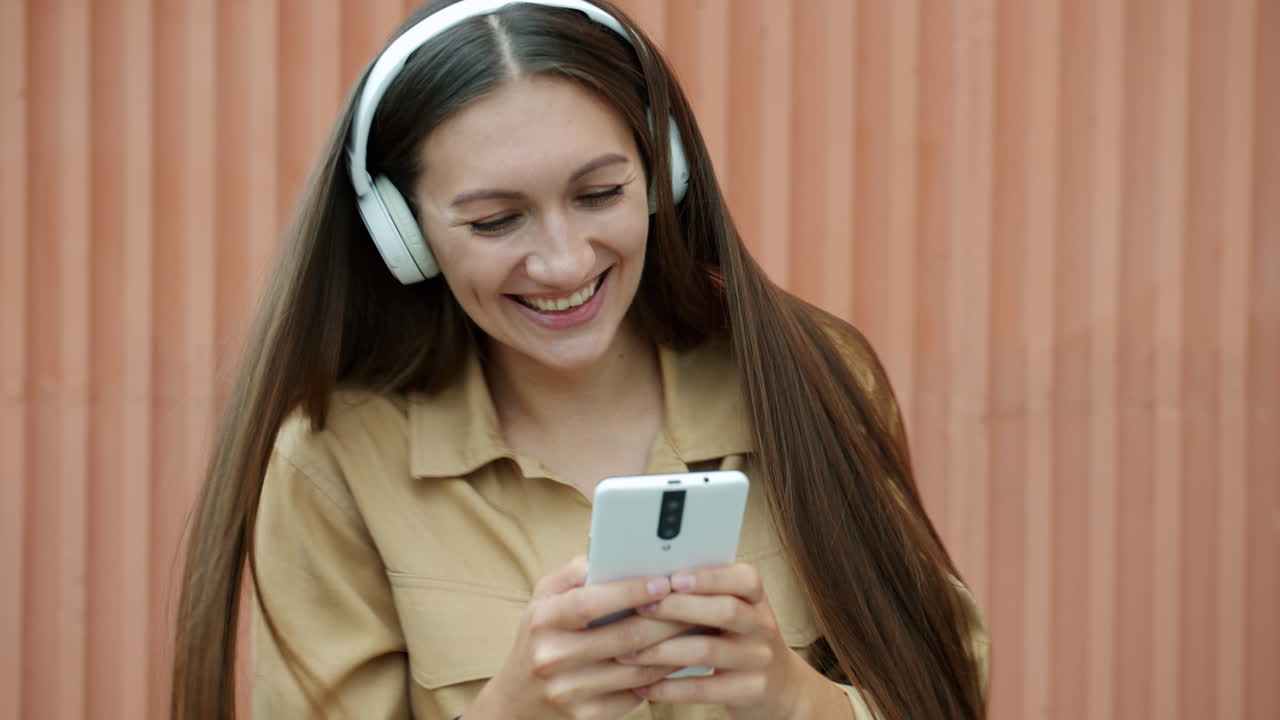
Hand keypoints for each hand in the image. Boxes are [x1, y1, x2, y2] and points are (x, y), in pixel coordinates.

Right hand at [467, 556, 692, 719]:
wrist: (517, 701)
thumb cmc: (539, 637)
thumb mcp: (543, 599)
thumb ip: (574, 572)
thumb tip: (611, 554)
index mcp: (543, 620)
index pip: (592, 602)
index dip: (631, 591)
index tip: (664, 580)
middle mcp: (553, 657)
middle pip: (625, 637)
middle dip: (668, 619)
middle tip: (697, 604)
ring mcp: (569, 691)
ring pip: (638, 669)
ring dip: (674, 649)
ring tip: (696, 630)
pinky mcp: (587, 716)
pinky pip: (636, 694)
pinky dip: (661, 676)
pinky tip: (676, 660)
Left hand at [616, 563, 850, 719]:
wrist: (781, 688)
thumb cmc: (740, 641)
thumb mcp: (735, 613)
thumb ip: (704, 597)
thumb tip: (648, 583)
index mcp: (757, 599)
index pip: (744, 579)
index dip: (709, 577)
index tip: (673, 578)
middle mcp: (763, 626)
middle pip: (725, 610)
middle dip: (678, 608)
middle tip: (640, 608)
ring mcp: (759, 659)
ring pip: (708, 650)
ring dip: (663, 651)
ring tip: (629, 653)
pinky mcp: (751, 691)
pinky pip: (705, 688)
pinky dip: (670, 688)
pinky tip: (645, 687)